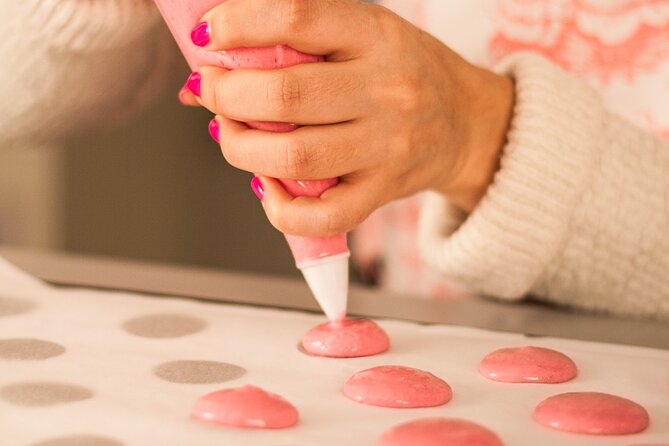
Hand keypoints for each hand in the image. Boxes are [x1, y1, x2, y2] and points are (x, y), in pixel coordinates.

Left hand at [185, 0, 513, 236]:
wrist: (467, 123)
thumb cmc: (406, 73)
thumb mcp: (364, 34)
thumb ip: (298, 41)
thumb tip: (209, 64)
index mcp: (377, 36)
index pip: (298, 18)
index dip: (239, 25)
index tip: (209, 35)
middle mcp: (386, 91)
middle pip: (285, 95)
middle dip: (225, 95)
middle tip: (211, 92)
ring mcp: (387, 148)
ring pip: (292, 157)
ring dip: (238, 148)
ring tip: (229, 133)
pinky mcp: (384, 191)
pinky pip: (323, 215)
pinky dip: (279, 208)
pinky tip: (266, 185)